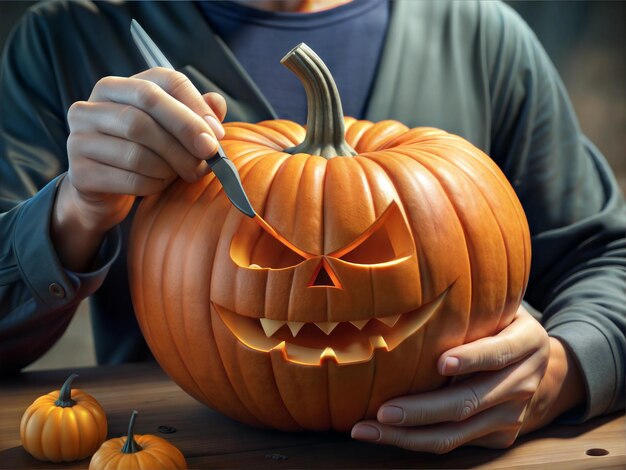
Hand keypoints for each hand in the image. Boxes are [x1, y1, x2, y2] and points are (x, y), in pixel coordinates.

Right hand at [52, 67, 226, 269]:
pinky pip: (129, 177)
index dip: (195, 106)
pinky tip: (160, 185)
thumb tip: (218, 103)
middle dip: (185, 134)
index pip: (163, 80)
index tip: (217, 134)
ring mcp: (79, 138)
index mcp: (118, 87)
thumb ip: (196, 115)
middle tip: (209, 157)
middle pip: (147, 110)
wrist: (106, 193)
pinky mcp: (79, 172)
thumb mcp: (173, 132)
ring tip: (184, 174)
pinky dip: (154, 184)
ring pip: (138, 149)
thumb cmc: (147, 155)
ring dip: (172, 166)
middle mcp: (91, 105)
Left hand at [351, 306, 582, 452]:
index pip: (499, 352)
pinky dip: (415, 441)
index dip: (471, 359)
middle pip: (468, 402)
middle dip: (422, 410)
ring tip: (367, 430)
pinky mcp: (498, 438)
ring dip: (408, 436)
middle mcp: (523, 384)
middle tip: (382, 411)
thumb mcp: (502, 307)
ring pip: (456, 434)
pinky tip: (382, 433)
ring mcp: (511, 417)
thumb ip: (474, 301)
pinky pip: (453, 444)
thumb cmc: (502, 327)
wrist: (542, 370)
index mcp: (526, 344)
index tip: (441, 362)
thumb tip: (412, 284)